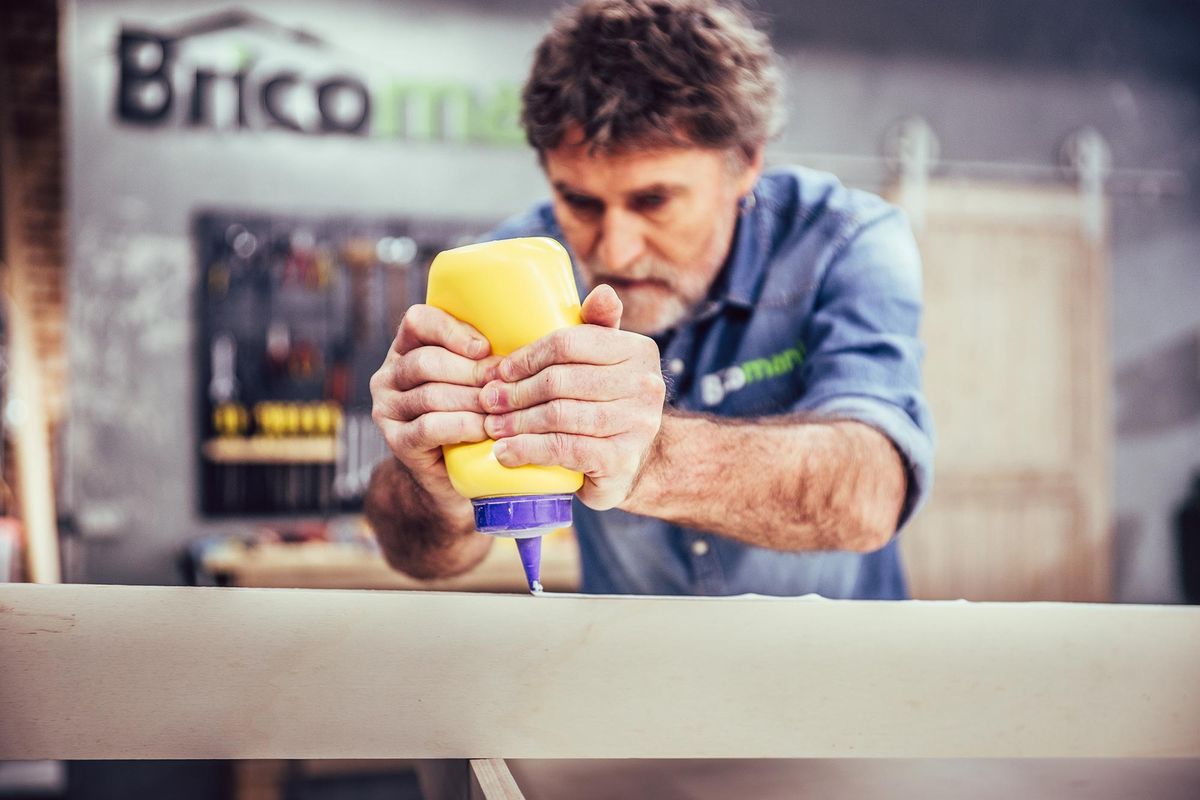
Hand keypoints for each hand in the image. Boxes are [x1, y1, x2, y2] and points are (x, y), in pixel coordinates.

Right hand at [369, 304, 500, 495]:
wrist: (452, 474)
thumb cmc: (472, 415)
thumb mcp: (473, 379)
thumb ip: (482, 356)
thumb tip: (522, 337)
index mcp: (406, 348)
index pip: (417, 321)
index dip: (451, 331)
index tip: (484, 348)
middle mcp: (388, 376)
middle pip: (426, 361)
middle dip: (471, 372)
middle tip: (504, 384)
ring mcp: (387, 409)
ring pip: (430, 394)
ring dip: (472, 401)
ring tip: (501, 407)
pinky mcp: (396, 441)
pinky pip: (429, 426)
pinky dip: (463, 425)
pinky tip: (485, 429)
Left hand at [480, 285, 665, 509]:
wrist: (632, 463)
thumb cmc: (606, 403)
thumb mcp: (605, 361)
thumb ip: (597, 326)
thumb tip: (603, 290)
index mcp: (638, 350)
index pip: (569, 343)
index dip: (527, 357)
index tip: (500, 371)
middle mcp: (645, 385)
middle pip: (560, 381)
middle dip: (515, 392)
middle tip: (487, 401)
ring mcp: (637, 425)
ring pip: (559, 415)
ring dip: (517, 422)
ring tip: (492, 427)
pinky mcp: (622, 460)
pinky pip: (564, 449)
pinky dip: (528, 450)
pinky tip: (505, 453)